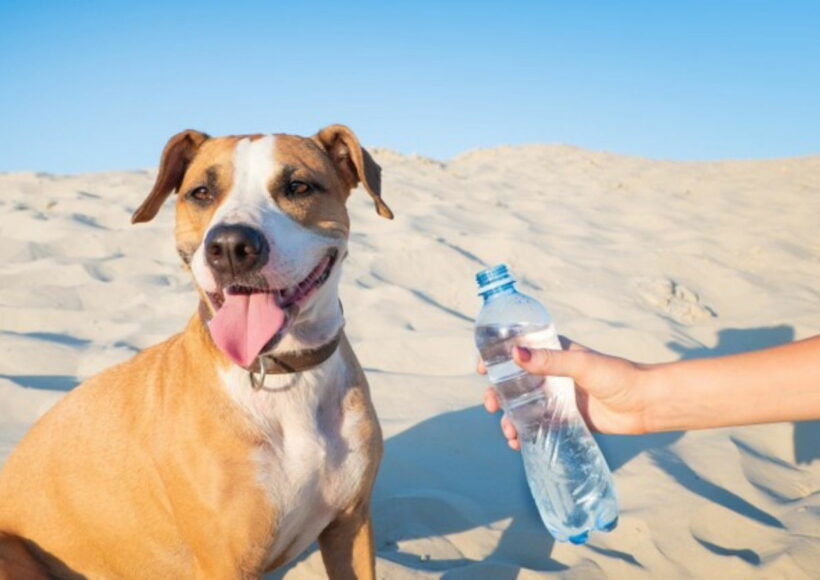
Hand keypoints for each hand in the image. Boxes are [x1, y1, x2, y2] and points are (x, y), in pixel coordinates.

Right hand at [479, 337, 650, 449]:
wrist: (646, 405)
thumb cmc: (619, 376)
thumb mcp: (582, 365)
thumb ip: (549, 361)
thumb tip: (515, 354)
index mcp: (554, 352)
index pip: (518, 350)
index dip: (496, 358)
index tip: (482, 369)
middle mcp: (552, 373)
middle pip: (514, 382)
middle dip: (498, 394)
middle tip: (492, 406)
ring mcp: (557, 397)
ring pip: (523, 406)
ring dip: (509, 418)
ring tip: (509, 433)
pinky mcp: (565, 419)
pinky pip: (538, 425)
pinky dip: (524, 433)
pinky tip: (519, 443)